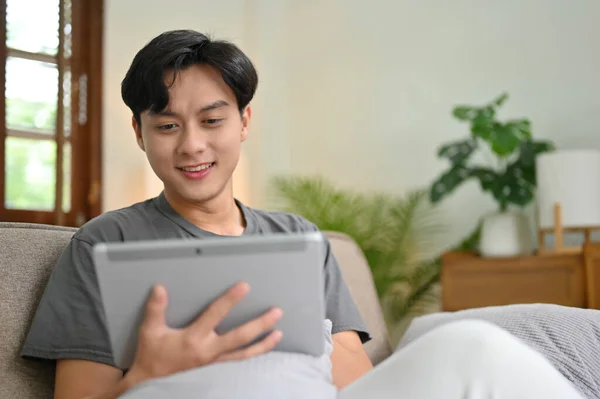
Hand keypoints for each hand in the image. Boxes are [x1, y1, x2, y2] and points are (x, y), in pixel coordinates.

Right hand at [126, 282, 282, 384]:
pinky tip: (264, 350)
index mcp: (193, 338)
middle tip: (276, 312)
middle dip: (259, 324)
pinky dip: (254, 356)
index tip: (245, 287)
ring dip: (263, 344)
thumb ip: (156, 309)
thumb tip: (160, 289)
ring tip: (279, 333)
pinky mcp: (216, 368)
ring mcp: (214, 361)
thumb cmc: (152, 356)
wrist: (151, 382)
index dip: (230, 300)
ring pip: (244, 353)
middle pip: (240, 337)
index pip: (215, 315)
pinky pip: (239, 361)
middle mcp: (208, 351)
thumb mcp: (150, 331)